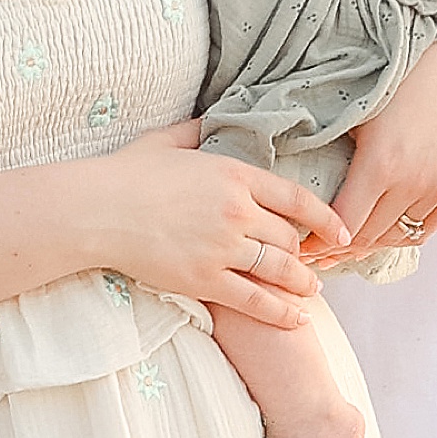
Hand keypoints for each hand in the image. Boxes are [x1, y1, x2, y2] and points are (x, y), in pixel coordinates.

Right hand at [102, 132, 328, 329]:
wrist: (95, 210)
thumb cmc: (125, 174)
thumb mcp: (167, 141)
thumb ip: (197, 131)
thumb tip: (210, 120)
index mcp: (234, 174)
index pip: (296, 198)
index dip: (325, 217)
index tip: (341, 230)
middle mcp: (237, 211)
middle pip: (289, 237)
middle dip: (304, 252)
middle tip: (310, 262)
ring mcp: (223, 247)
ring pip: (279, 269)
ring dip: (301, 282)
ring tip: (311, 290)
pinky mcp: (205, 279)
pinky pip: (255, 300)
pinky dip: (280, 312)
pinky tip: (296, 317)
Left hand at [324, 39, 436, 261]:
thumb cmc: (390, 75)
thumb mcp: (353, 115)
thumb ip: (332, 157)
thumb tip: (302, 194)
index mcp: (382, 165)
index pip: (344, 228)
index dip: (318, 243)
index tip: (300, 246)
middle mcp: (415, 183)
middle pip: (369, 239)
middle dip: (337, 250)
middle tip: (313, 254)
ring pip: (397, 237)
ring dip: (368, 246)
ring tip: (341, 247)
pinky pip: (425, 228)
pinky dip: (400, 235)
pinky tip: (378, 232)